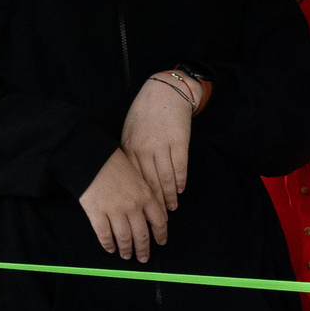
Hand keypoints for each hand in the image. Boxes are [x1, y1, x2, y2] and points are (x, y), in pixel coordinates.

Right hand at [80, 148, 166, 261]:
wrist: (91, 157)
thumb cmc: (114, 163)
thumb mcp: (138, 175)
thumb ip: (146, 194)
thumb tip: (154, 214)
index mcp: (145, 195)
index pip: (158, 221)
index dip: (160, 235)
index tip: (161, 243)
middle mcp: (132, 206)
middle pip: (141, 234)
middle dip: (143, 249)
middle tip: (143, 258)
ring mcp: (114, 211)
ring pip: (124, 237)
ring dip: (126, 249)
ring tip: (127, 256)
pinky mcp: (96, 213)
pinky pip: (104, 234)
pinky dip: (108, 244)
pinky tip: (110, 248)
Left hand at [121, 76, 194, 212]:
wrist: (164, 92)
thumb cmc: (145, 112)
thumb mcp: (129, 131)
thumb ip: (129, 153)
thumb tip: (132, 177)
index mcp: (129, 148)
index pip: (134, 180)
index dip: (140, 197)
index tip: (142, 211)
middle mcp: (144, 149)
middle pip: (149, 183)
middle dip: (154, 202)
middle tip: (159, 218)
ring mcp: (162, 146)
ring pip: (165, 178)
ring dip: (169, 195)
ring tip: (172, 207)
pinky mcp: (178, 142)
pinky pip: (179, 167)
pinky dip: (180, 181)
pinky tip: (180, 190)